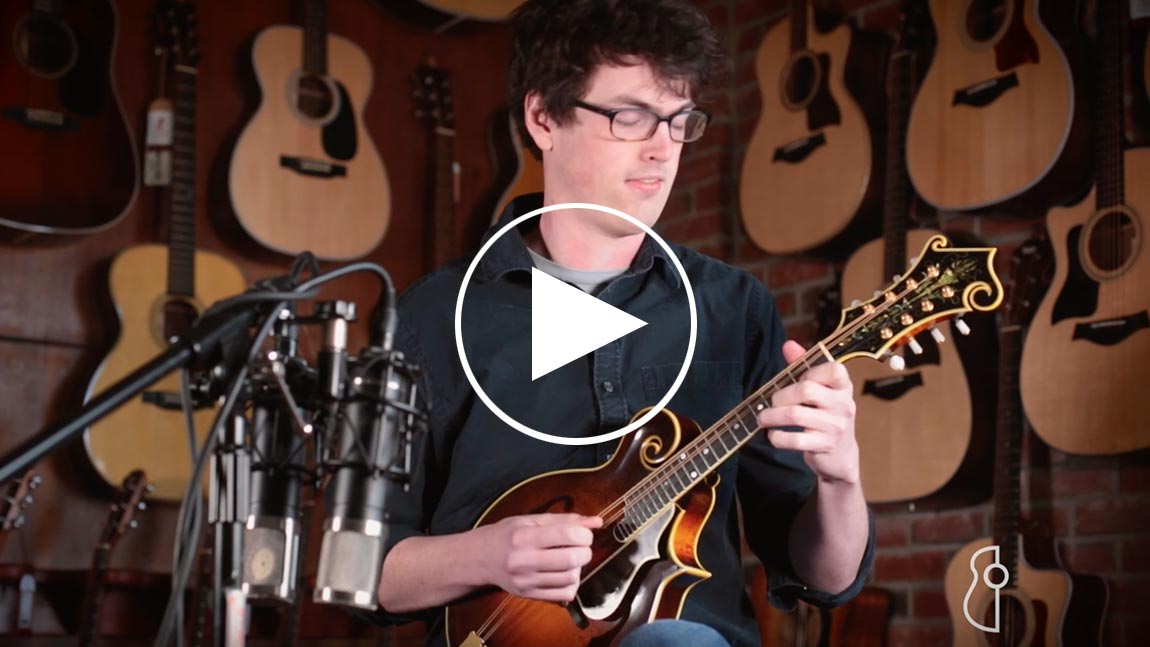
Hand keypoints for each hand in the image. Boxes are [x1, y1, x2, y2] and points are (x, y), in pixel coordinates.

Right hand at [480, 513, 602, 601]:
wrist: (479, 559)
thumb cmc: (505, 535)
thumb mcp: (530, 519)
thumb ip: (564, 520)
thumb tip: (596, 522)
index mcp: (524, 536)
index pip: (567, 534)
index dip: (584, 533)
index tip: (583, 533)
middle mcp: (524, 560)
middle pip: (572, 559)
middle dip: (585, 550)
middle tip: (580, 545)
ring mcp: (526, 581)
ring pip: (571, 578)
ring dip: (578, 567)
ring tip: (570, 558)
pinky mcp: (529, 595)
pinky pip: (564, 594)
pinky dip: (572, 583)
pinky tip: (564, 573)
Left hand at [755, 340, 859, 484]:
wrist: (841, 454)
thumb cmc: (825, 416)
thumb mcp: (820, 391)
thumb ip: (803, 366)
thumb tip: (788, 344)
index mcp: (843, 387)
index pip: (834, 369)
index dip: (810, 371)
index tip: (798, 380)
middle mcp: (843, 405)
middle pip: (806, 389)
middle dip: (780, 395)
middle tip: (771, 402)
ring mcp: (836, 426)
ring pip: (795, 415)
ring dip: (771, 416)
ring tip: (763, 418)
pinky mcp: (825, 446)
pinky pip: (794, 439)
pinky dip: (777, 437)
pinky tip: (773, 434)